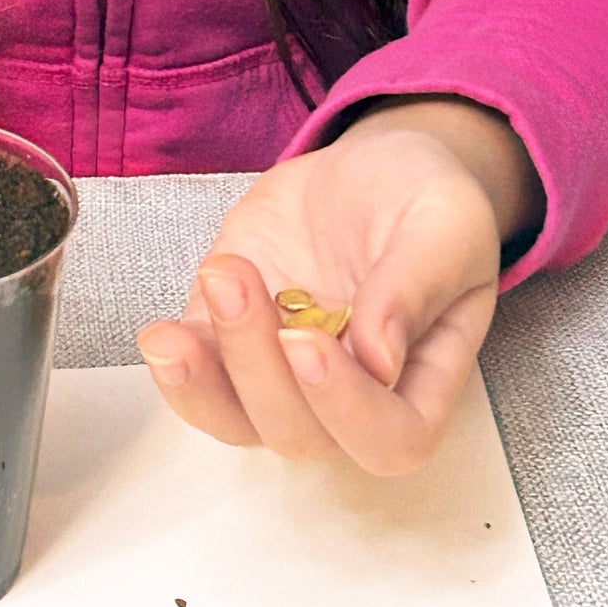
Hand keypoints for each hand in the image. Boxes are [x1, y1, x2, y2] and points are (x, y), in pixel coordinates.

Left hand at [135, 116, 508, 474]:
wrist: (367, 167)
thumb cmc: (421, 200)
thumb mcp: (446, 222)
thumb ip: (416, 286)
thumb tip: (378, 360)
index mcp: (419, 378)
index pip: (392, 439)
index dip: (348, 411)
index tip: (309, 345)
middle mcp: (348, 394)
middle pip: (301, 434)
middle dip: (260, 371)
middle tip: (241, 284)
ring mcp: (283, 374)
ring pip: (239, 420)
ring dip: (208, 375)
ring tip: (210, 286)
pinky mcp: (229, 340)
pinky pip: (196, 384)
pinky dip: (175, 368)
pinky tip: (161, 334)